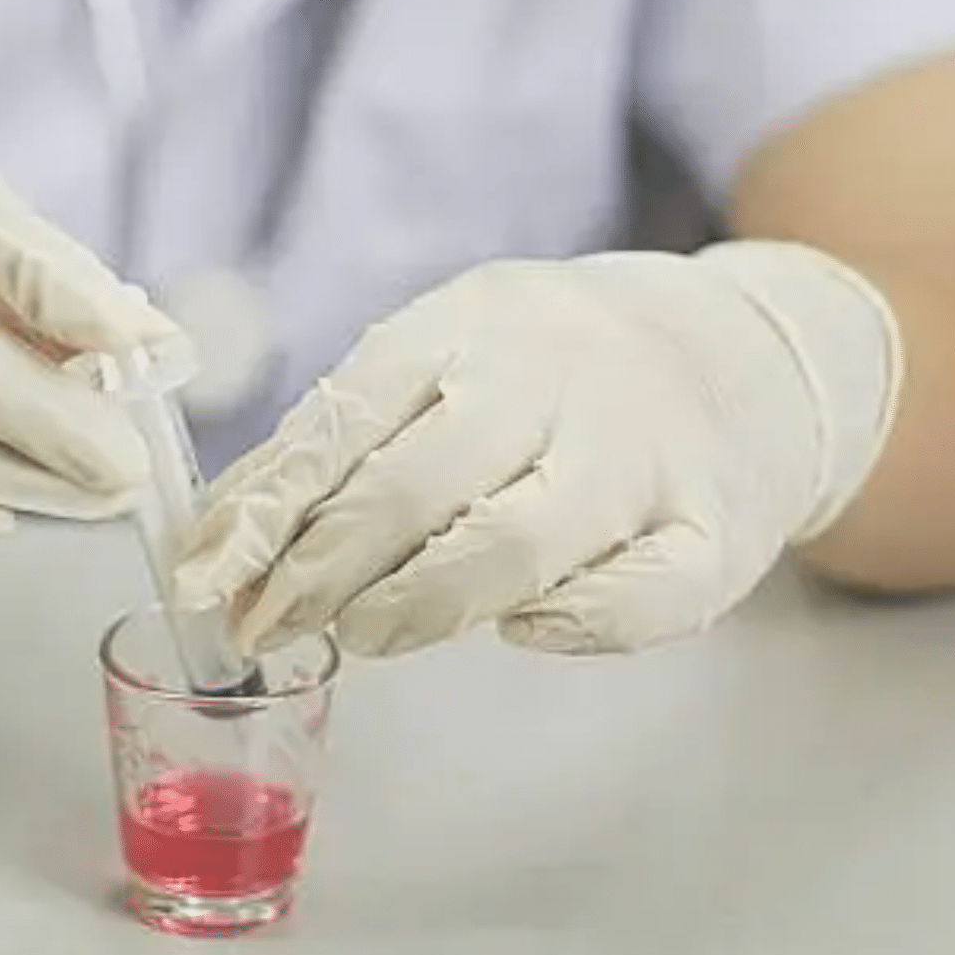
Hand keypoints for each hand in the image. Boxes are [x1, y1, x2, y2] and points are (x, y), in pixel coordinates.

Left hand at [172, 243, 902, 656]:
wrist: (748, 355)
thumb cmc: (556, 370)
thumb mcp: (446, 360)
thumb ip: (338, 439)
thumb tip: (213, 539)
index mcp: (476, 321)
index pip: (347, 414)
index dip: (266, 509)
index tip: (206, 579)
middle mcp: (563, 376)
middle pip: (417, 487)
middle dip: (323, 572)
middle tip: (272, 626)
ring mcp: (646, 453)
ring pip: (515, 547)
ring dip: (419, 606)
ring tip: (370, 633)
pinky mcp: (714, 532)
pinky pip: (635, 603)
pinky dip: (564, 627)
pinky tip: (515, 628)